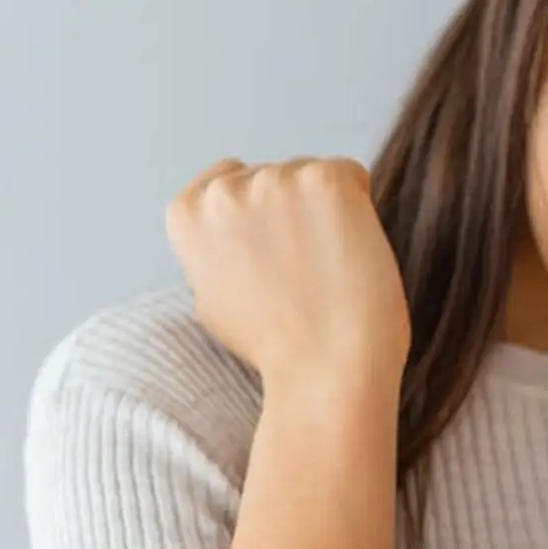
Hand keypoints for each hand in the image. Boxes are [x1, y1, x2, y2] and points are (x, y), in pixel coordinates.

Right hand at [165, 156, 410, 385]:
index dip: (259, 216)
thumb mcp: (211, 295)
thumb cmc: (276, 347)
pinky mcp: (324, 180)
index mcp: (188, 215)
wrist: (324, 372)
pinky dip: (359, 208)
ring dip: (325, 212)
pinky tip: (350, 253)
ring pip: (310, 176)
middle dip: (293, 211)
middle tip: (303, 271)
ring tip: (327, 270)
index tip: (272, 253)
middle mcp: (224, 191)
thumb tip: (234, 224)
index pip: (227, 179)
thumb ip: (215, 247)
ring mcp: (274, 181)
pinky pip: (350, 176)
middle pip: (272, 176)